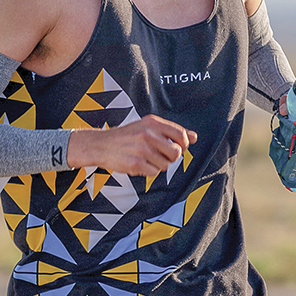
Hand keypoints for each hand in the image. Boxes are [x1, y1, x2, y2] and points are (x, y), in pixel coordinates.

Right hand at [67, 114, 197, 176]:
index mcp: (152, 122)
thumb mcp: (148, 127)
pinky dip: (149, 171)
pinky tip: (139, 164)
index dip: (184, 145)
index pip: (181, 135)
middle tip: (160, 155)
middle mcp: (148, 134)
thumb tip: (194, 137)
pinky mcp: (135, 163)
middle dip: (171, 158)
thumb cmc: (127, 136)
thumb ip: (171, 132)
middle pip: (176, 153)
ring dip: (158, 165)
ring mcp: (141, 149)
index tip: (177, 148)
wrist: (100, 145)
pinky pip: (154, 173)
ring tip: (146, 158)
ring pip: (166, 165)